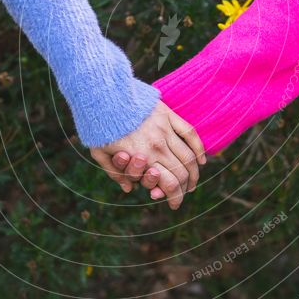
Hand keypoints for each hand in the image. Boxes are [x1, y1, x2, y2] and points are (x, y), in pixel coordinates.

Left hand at [90, 101, 205, 209]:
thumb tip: (129, 188)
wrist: (103, 94)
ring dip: (194, 173)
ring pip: (188, 156)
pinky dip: (198, 148)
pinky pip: (190, 133)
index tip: (174, 204)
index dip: (174, 198)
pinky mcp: (168, 115)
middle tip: (182, 195)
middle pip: (181, 173)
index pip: (168, 184)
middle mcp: (157, 145)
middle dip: (184, 189)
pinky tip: (201, 160)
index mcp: (142, 157)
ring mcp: (165, 129)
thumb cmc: (98, 125)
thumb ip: (115, 173)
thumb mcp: (99, 153)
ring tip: (192, 182)